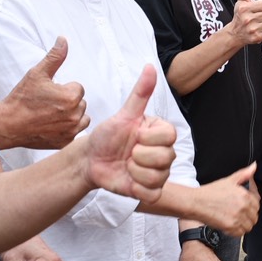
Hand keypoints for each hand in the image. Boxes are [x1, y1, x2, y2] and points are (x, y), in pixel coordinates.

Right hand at [0, 38, 89, 149]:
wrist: (8, 124)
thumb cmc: (21, 99)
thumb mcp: (37, 74)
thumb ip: (55, 57)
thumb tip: (63, 40)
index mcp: (71, 97)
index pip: (77, 88)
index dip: (63, 88)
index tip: (49, 93)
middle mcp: (74, 115)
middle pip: (80, 102)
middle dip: (67, 101)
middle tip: (48, 104)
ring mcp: (70, 130)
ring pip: (80, 118)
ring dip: (71, 115)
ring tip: (51, 114)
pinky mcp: (65, 141)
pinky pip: (74, 131)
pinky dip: (66, 128)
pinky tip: (51, 125)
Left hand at [84, 65, 176, 202]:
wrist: (91, 159)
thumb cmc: (107, 136)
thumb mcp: (123, 114)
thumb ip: (140, 93)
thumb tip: (150, 67)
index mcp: (160, 133)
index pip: (170, 136)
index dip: (149, 138)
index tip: (135, 135)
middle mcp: (164, 153)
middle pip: (166, 158)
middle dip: (139, 156)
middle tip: (127, 152)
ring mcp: (158, 172)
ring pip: (158, 176)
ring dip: (135, 172)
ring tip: (125, 165)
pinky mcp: (150, 191)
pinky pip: (152, 193)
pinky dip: (136, 187)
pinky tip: (127, 179)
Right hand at [191, 165, 260, 235]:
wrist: (196, 202)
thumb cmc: (210, 192)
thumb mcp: (229, 180)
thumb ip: (244, 174)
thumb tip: (254, 166)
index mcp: (244, 195)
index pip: (257, 205)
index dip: (251, 207)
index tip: (244, 208)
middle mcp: (243, 206)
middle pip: (254, 216)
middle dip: (248, 216)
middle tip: (237, 214)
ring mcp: (237, 217)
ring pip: (249, 226)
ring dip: (243, 225)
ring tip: (234, 220)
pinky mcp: (230, 227)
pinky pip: (240, 233)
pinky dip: (236, 231)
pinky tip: (229, 225)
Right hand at [227, 0, 261, 46]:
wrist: (234, 34)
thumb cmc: (239, 16)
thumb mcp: (240, 3)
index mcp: (244, 9)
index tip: (256, 9)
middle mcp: (247, 19)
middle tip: (258, 16)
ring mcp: (252, 29)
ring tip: (259, 23)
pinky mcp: (256, 37)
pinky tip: (259, 29)